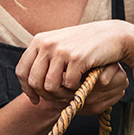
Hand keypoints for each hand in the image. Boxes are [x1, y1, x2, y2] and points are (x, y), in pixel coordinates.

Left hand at [16, 20, 133, 101]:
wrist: (111, 35)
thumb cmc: (84, 45)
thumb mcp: (58, 46)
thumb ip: (43, 60)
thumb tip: (29, 86)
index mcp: (39, 41)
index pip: (22, 71)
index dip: (27, 89)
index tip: (35, 99)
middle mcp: (47, 44)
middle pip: (34, 82)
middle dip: (45, 95)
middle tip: (58, 98)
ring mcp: (61, 50)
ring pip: (50, 86)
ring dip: (61, 94)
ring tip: (71, 91)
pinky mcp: (77, 58)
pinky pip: (69, 85)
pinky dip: (76, 88)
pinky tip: (83, 82)